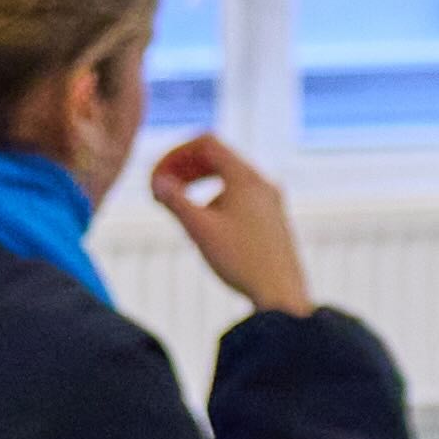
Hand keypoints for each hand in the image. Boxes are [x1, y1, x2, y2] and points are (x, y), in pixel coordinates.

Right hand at [134, 130, 318, 318]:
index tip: (158, 179)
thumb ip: (175, 201)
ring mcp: (272, 200)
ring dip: (200, 185)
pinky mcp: (274, 218)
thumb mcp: (200, 229)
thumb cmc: (241, 262)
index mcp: (246, 178)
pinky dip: (218, 199)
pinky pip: (241, 195)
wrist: (282, 295)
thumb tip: (157, 181)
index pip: (206, 143)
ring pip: (229, 178)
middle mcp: (263, 183)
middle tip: (163, 190)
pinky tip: (208, 227)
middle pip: (217, 157)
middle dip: (185, 169)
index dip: (175, 154)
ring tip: (182, 209)